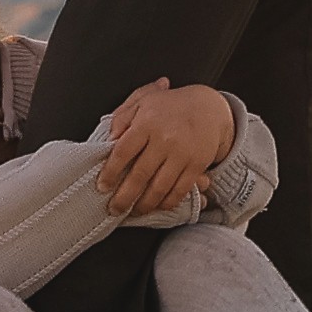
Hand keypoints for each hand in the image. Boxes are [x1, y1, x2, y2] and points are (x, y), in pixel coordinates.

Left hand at [98, 81, 238, 217]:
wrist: (209, 107)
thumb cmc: (171, 106)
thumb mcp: (143, 101)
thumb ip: (122, 117)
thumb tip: (109, 138)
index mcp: (147, 122)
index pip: (123, 152)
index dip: (110, 172)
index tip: (103, 186)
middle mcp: (164, 139)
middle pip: (139, 174)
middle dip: (124, 197)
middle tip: (115, 208)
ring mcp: (182, 154)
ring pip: (159, 187)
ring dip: (144, 204)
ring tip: (134, 211)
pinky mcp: (196, 165)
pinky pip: (179, 190)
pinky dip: (167, 202)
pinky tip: (158, 206)